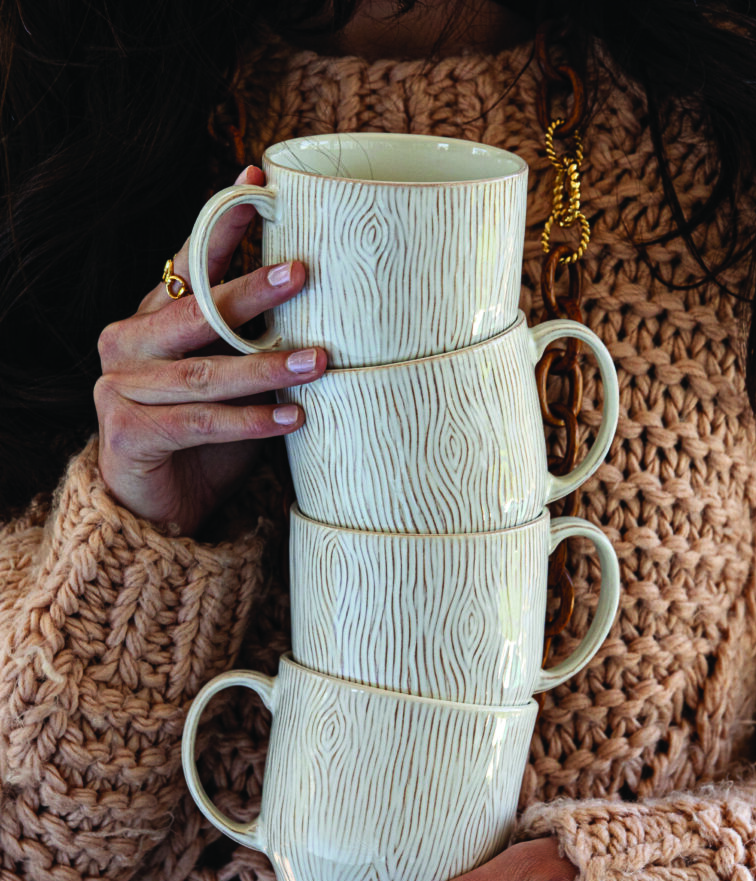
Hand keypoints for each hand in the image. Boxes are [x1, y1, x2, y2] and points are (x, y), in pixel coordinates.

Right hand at [94, 165, 326, 535]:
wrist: (161, 508)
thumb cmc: (206, 439)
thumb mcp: (233, 381)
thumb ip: (253, 342)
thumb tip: (326, 302)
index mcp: (150, 320)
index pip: (188, 266)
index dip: (220, 225)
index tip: (257, 185)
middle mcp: (126, 344)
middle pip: (195, 314)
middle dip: (249, 292)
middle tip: (301, 273)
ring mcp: (118, 387)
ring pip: (204, 373)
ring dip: (265, 366)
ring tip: (321, 361)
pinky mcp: (126, 432)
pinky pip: (199, 422)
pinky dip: (250, 421)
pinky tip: (293, 417)